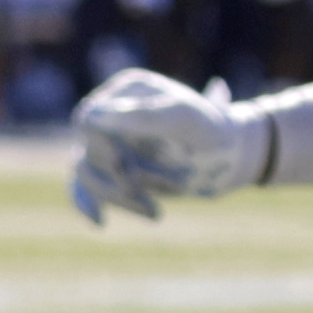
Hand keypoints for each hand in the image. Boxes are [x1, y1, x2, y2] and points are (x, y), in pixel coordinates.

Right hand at [70, 69, 262, 225]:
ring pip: (86, 174)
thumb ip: (142, 114)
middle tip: (171, 186)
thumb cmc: (213, 132)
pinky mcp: (108, 169)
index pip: (89, 120)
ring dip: (120, 196)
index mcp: (126, 90)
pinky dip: (88, 205)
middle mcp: (111, 112)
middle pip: (89, 151)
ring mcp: (108, 142)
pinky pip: (81, 187)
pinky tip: (101, 222)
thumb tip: (92, 115)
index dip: (104, 147)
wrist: (230, 157)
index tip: (127, 165)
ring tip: (156, 212)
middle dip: (123, 176)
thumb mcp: (184, 120)